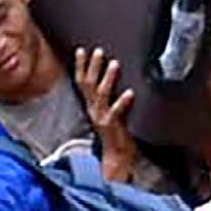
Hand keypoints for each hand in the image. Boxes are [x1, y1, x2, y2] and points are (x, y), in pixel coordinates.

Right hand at [74, 46, 141, 180]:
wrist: (116, 160)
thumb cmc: (116, 136)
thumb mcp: (109, 114)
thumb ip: (110, 100)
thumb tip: (116, 82)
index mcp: (92, 106)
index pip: (82, 82)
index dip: (80, 66)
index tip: (82, 50)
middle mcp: (94, 110)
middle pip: (88, 85)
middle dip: (92, 66)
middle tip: (98, 51)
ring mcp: (102, 118)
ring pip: (101, 95)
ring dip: (107, 78)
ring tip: (114, 64)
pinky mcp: (112, 127)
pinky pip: (116, 112)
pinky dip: (122, 102)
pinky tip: (130, 93)